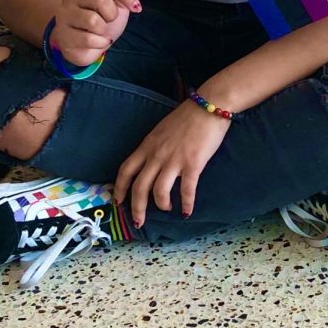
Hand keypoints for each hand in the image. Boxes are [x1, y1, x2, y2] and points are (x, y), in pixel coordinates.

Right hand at [51, 0, 139, 66]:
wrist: (84, 44)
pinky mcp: (63, 35)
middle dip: (112, 13)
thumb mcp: (116, 2)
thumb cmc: (101, 20)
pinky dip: (99, 43)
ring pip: (93, 20)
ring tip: (100, 31)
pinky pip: (88, 39)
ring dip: (104, 30)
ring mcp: (65, 15)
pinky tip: (96, 41)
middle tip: (110, 20)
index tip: (135, 6)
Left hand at [114, 101, 230, 226]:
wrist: (208, 106)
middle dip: (137, 208)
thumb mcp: (162, 130)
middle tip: (140, 221)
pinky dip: (186, 203)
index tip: (118, 201)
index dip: (120, 189)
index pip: (126, 170)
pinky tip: (188, 211)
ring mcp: (174, 160)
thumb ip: (155, 146)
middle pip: (139, 187)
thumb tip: (152, 162)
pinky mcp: (192, 164)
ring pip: (159, 191)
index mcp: (147, 145)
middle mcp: (156, 155)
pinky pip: (186, 189)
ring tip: (167, 209)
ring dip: (162, 205)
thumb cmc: (187, 116)